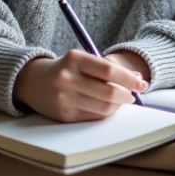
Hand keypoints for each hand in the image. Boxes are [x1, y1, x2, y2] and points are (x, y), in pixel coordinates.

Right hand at [13, 50, 148, 121]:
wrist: (33, 82)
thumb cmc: (65, 68)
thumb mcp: (81, 59)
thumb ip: (106, 68)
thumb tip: (136, 79)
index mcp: (74, 58)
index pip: (108, 70)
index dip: (129, 78)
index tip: (142, 82)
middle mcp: (67, 78)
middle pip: (108, 92)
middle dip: (128, 95)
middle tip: (135, 94)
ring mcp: (64, 99)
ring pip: (104, 108)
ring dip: (118, 105)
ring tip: (122, 99)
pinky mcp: (64, 115)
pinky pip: (94, 117)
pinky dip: (105, 112)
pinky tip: (107, 106)